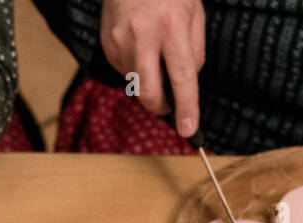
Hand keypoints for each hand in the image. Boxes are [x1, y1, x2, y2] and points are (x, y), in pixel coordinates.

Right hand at [100, 0, 204, 137]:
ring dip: (148, 79)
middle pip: (148, 92)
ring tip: (152, 52)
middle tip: (168, 105)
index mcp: (171, 26)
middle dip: (159, 107)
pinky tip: (139, 45)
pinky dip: (135, 67)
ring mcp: (120, 42)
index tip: (188, 129)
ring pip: (136, 83)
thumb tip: (187, 83)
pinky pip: (123, 70)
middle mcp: (143, 36)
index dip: (186, 107)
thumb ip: (194, 50)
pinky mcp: (107, 44)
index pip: (182, 77)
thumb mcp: (194, 12)